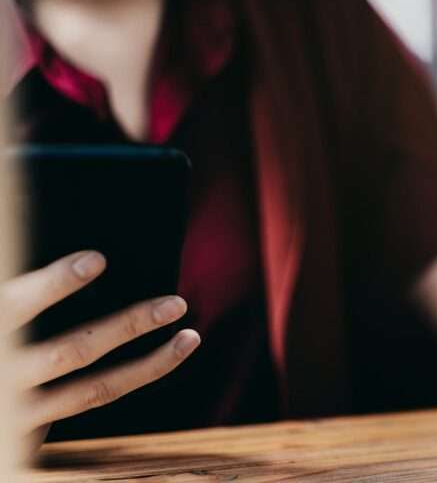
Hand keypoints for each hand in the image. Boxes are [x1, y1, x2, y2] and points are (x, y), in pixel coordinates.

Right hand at [0, 251, 199, 439]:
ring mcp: (17, 406)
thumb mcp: (3, 308)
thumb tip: (68, 238)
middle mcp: (4, 372)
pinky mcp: (30, 427)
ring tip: (190, 333)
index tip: (98, 259)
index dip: (56, 285)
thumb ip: (20, 281)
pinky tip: (172, 354)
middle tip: (176, 303)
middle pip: (73, 351)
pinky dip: (137, 375)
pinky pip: (95, 397)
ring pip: (96, 387)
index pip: (17, 307)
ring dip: (150, 362)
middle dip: (128, 326)